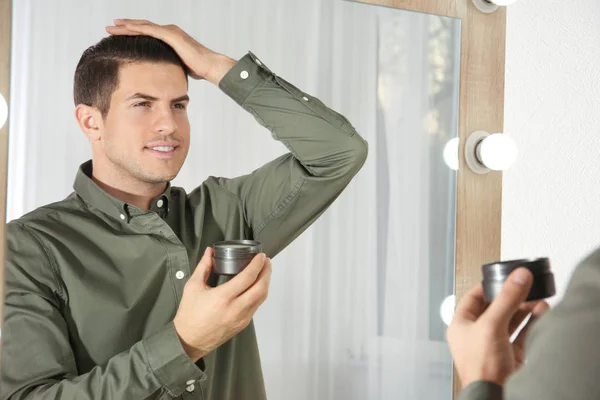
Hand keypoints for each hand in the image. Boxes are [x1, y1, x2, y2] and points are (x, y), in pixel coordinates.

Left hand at [105, 19, 235, 83]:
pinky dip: (135, 28)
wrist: (210, 66)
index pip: (148, 34)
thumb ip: (169, 66)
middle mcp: (169, 31)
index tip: (120, 35)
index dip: (133, 34)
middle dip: (126, 27)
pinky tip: (124, 28)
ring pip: (143, 26)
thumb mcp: (179, 67)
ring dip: (126, 25)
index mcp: (170, 39)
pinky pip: (149, 29)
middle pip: (143, 27)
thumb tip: (164, 76)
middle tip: (110, 27)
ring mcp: (170, 31)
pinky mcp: (170, 35)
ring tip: (112, 26)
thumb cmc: (199, 69)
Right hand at [173, 247, 271, 360]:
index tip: (261, 256)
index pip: (247, 277)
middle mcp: (235, 309)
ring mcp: (241, 318)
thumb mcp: (192, 287)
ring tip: (264, 271)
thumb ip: (203, 267)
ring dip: (265, 283)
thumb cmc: (189, 315)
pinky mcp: (243, 324)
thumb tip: (210, 252)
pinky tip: (256, 287)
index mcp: (223, 298)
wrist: (188, 341)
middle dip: (266, 272)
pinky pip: (256, 306)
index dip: (257, 264)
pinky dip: (259, 294)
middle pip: (260, 288)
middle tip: (266, 261)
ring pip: (261, 298)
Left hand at [447, 268, 548, 387]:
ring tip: (536, 299)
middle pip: (494, 308)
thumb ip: (506, 299)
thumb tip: (517, 277)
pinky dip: (531, 323)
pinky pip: (521, 334)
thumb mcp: (491, 325)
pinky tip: (540, 313)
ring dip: (524, 309)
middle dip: (511, 298)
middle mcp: (476, 335)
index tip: (502, 278)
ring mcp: (493, 346)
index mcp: (461, 326)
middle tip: (524, 287)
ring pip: (509, 321)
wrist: (494, 395)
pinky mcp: (509, 356)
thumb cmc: (480, 368)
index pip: (471, 298)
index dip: (486, 287)